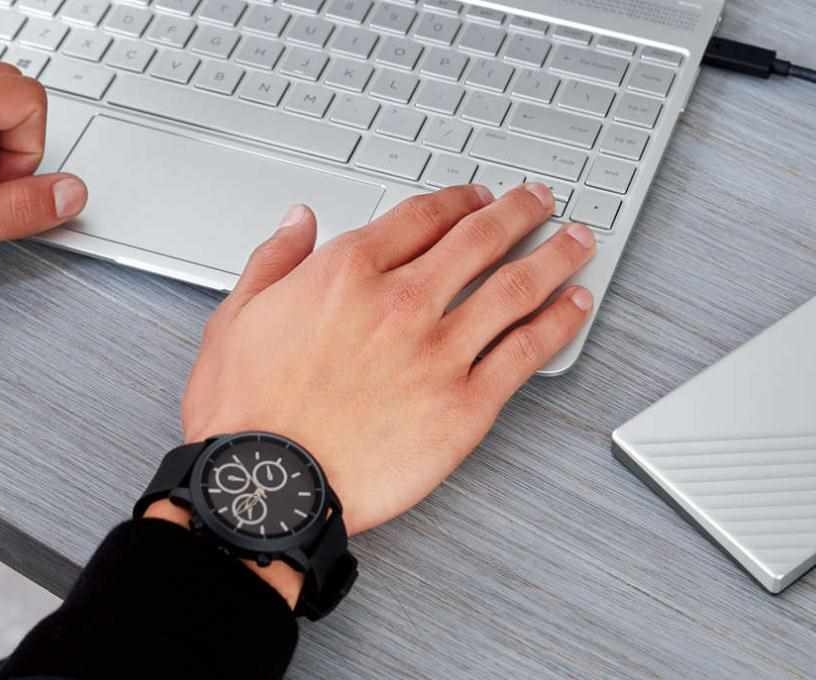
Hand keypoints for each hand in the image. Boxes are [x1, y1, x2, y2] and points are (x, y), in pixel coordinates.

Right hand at [180, 183, 595, 540]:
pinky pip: (526, 353)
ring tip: (579, 242)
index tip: (477, 197)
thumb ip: (275, 260)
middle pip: (479, 239)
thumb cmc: (246, 415)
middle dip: (519, 213)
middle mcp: (403, 302)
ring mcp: (441, 352)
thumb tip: (300, 220)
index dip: (459, 201)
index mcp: (348, 272)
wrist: (267, 487)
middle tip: (541, 202)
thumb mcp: (236, 317)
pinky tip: (576, 307)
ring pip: (516, 287)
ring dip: (555, 256)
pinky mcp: (466, 406)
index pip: (422, 217)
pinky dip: (559, 324)